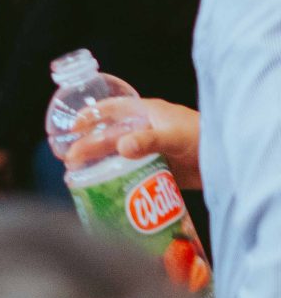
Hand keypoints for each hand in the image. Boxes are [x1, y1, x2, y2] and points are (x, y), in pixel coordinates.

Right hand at [63, 98, 201, 188]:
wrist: (228, 163)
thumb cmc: (205, 138)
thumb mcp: (176, 136)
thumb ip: (150, 141)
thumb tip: (121, 147)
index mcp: (146, 114)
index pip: (111, 109)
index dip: (90, 116)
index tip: (72, 129)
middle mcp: (143, 131)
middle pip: (107, 136)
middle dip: (86, 146)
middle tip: (69, 160)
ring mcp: (147, 151)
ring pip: (114, 156)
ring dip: (95, 164)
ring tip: (76, 176)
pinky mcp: (152, 170)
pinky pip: (126, 173)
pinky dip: (111, 179)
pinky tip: (99, 188)